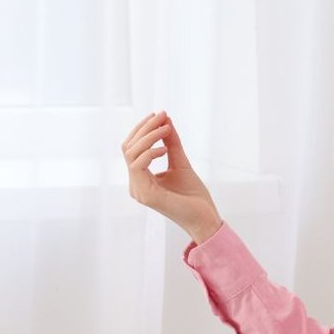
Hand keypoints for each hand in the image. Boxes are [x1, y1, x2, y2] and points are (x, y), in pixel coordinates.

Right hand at [122, 110, 220, 239]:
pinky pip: (138, 166)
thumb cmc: (194, 196)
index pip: (132, 148)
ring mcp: (139, 190)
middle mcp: (135, 184)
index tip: (159, 114)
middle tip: (162, 116)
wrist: (205, 218)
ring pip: (131, 154)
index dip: (143, 129)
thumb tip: (166, 121)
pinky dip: (150, 152)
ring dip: (148, 137)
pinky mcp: (146, 195)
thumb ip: (171, 144)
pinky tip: (164, 149)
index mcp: (141, 178)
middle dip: (144, 128)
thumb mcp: (180, 162)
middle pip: (128, 147)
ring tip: (165, 129)